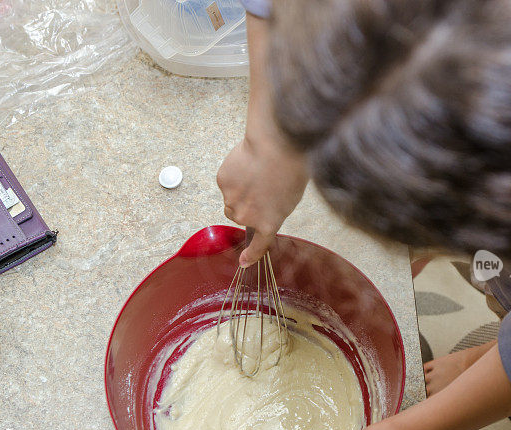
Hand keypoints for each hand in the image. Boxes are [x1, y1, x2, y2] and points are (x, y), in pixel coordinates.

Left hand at [216, 14, 306, 266]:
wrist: (286, 145)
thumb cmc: (275, 133)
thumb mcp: (254, 129)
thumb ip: (250, 127)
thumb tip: (249, 80)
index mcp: (224, 176)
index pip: (232, 189)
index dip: (247, 181)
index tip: (258, 173)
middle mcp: (229, 196)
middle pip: (239, 205)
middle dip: (253, 194)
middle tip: (271, 178)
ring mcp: (246, 211)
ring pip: (253, 216)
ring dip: (265, 206)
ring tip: (278, 190)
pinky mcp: (264, 222)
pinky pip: (255, 244)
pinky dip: (249, 257)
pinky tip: (242, 267)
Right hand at [217, 132, 305, 266]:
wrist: (276, 148)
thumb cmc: (290, 170)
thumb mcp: (290, 199)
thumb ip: (272, 211)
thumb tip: (262, 210)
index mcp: (268, 224)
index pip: (257, 246)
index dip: (250, 256)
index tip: (243, 262)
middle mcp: (246, 217)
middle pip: (237, 216)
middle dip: (244, 205)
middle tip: (258, 187)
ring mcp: (231, 200)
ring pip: (230, 199)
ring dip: (238, 190)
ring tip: (254, 173)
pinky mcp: (222, 182)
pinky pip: (226, 182)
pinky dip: (233, 175)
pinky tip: (246, 164)